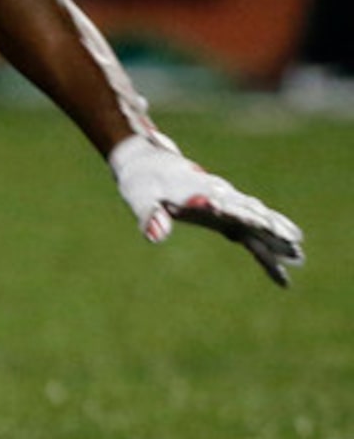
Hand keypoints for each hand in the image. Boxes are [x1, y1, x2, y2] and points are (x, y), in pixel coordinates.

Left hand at [108, 133, 304, 285]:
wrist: (148, 166)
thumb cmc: (142, 182)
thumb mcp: (140, 198)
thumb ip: (149, 216)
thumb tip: (155, 237)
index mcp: (199, 190)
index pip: (226, 203)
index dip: (243, 214)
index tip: (262, 224)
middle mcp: (219, 196)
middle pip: (251, 212)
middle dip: (271, 226)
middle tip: (294, 242)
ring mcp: (226, 206)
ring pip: (258, 223)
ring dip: (277, 238)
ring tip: (298, 257)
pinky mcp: (226, 216)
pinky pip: (250, 236)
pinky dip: (266, 253)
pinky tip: (284, 273)